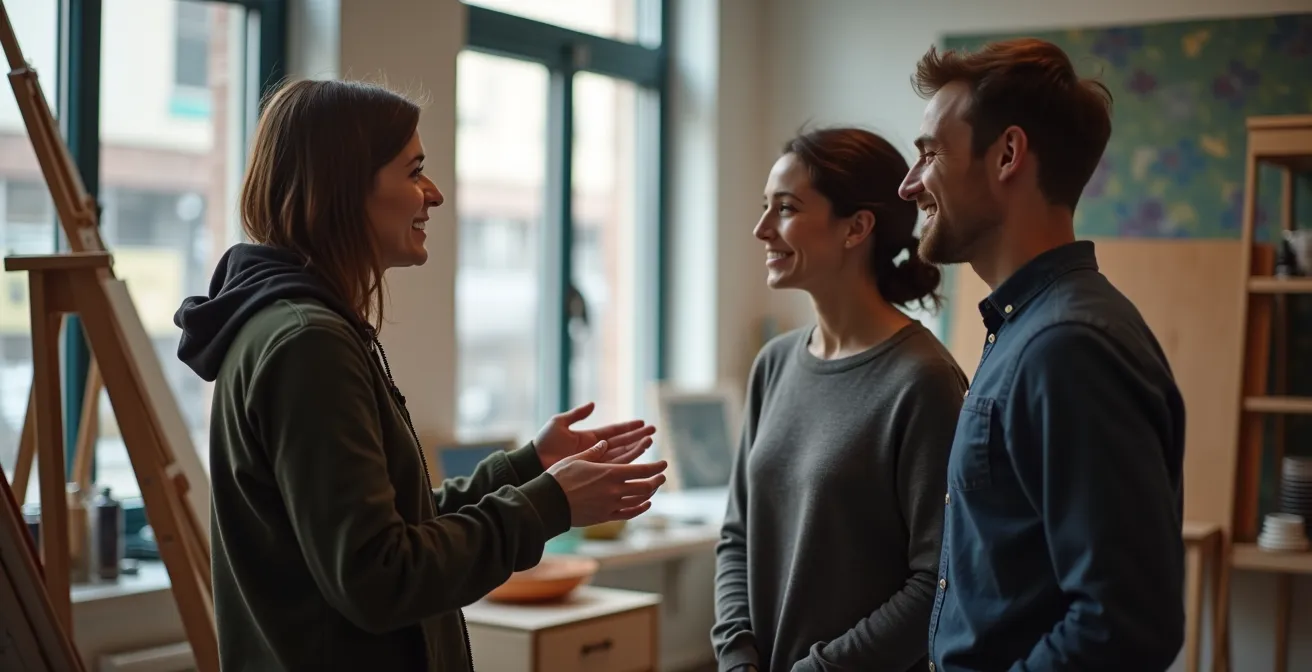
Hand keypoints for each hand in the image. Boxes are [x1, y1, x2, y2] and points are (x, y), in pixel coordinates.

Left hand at [534, 401, 656, 469]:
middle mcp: (596, 450)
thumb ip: (577, 414)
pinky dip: (626, 465)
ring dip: (636, 449)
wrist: (534, 463)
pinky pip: (613, 468)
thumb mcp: (559, 423)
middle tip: (653, 432)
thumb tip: (593, 404)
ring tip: (649, 443)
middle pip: (622, 443)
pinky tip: (637, 462)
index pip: (614, 431)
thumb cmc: (544, 443)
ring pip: (621, 455)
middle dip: (637, 437)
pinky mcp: (593, 473)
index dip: (628, 427)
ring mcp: (595, 462)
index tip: (643, 423)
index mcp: (590, 437)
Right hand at [547, 440, 667, 526]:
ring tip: (654, 487)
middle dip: (656, 480)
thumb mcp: (576, 459)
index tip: (663, 463)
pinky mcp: (604, 516)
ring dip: (650, 493)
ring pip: (639, 500)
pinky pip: (628, 514)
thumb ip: (594, 452)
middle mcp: (614, 490)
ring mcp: (610, 505)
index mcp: (609, 473)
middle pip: (645, 486)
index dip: (655, 467)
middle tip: (662, 476)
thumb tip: (605, 442)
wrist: (548, 503)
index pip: (641, 470)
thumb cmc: (559, 477)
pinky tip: (645, 504)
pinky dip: (640, 508)